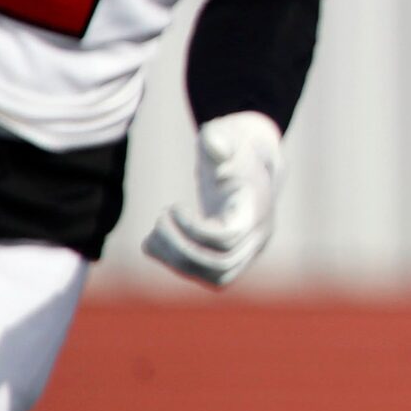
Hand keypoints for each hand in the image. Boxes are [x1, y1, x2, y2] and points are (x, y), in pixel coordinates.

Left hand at [142, 111, 283, 288]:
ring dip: (178, 261)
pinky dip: (179, 264)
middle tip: (158, 220)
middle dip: (180, 248)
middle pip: (222, 263)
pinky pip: (210, 275)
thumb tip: (215, 147)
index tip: (173, 207)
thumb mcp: (226, 135)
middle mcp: (259, 233)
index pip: (229, 237)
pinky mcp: (235, 257)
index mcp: (256, 205)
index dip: (194, 230)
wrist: (250, 161)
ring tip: (152, 236)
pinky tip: (157, 243)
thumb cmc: (232, 147)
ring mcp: (250, 249)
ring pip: (218, 275)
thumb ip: (218, 138)